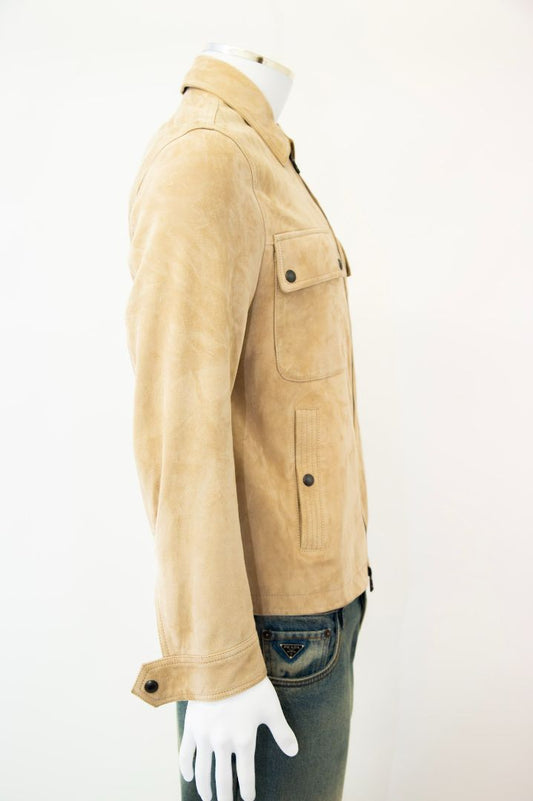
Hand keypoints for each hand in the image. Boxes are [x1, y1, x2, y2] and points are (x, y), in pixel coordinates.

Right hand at [178, 675, 297, 800]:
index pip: (246, 775)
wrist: (222, 665)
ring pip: (203, 771)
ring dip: (205, 787)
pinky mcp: (192, 727)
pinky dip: (187, 768)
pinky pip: (186, 754)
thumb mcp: (271, 708)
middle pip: (222, 779)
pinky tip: (190, 777)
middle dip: (225, 795)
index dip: (247, 790)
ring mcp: (205, 737)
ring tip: (208, 797)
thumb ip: (282, 732)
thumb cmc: (250, 685)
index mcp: (244, 740)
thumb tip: (294, 752)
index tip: (248, 799)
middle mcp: (223, 743)